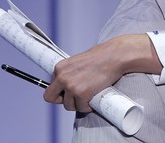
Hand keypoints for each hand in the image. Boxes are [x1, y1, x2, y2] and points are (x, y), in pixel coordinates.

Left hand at [43, 34, 161, 111]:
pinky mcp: (82, 94)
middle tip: (77, 97)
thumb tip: (69, 84)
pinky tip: (95, 98)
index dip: (59, 92)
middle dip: (64, 100)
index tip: (68, 93)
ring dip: (79, 103)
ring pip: (68, 105)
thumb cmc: (101, 57)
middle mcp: (62, 77)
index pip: (49, 87)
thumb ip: (70, 72)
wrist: (115, 56)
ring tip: (90, 95)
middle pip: (51, 98)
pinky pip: (81, 108)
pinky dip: (88, 106)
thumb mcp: (78, 62)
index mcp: (60, 68)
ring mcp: (71, 87)